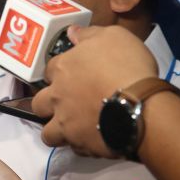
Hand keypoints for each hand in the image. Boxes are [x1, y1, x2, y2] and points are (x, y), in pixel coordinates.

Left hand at [31, 25, 157, 157]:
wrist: (140, 104)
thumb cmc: (126, 66)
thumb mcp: (112, 37)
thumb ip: (88, 34)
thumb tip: (71, 32)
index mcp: (62, 69)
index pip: (49, 69)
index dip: (59, 73)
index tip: (70, 75)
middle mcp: (56, 96)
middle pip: (39, 103)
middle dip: (48, 105)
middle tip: (65, 105)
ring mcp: (65, 122)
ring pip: (47, 132)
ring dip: (56, 130)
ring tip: (71, 128)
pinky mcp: (78, 143)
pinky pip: (73, 147)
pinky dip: (79, 145)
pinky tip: (91, 139)